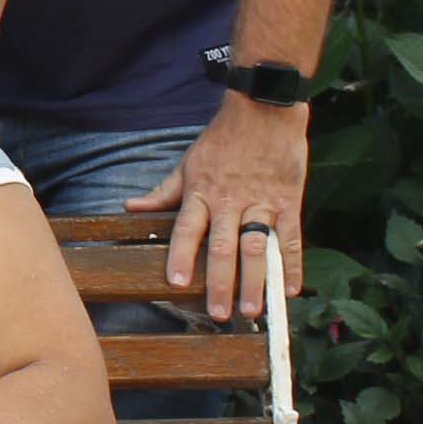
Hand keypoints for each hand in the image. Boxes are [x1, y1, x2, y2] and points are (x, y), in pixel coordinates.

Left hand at [125, 93, 307, 319]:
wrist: (264, 110)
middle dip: (221, 282)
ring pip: (257, 247)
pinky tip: (289, 290)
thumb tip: (130, 206)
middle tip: (218, 313)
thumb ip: (163, 192)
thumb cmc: (222, 139)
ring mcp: (262, 203)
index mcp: (201, 193)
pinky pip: (291, 239)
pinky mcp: (289, 202)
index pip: (188, 229)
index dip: (181, 256)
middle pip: (224, 246)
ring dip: (255, 281)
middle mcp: (230, 202)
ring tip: (252, 310)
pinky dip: (291, 266)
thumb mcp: (187, 163)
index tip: (176, 283)